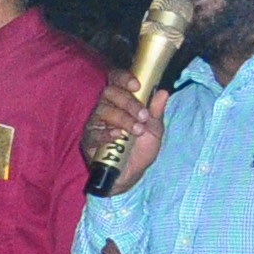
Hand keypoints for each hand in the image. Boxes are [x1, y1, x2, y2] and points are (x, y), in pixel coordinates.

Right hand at [81, 69, 169, 193]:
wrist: (130, 175)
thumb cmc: (140, 150)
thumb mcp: (154, 131)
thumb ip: (156, 112)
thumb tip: (163, 92)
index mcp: (121, 101)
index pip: (116, 80)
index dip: (124, 78)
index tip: (137, 85)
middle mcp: (105, 108)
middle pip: (109, 93)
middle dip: (129, 102)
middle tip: (143, 115)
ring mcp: (95, 123)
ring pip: (103, 111)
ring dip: (122, 119)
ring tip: (136, 130)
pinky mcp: (89, 140)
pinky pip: (94, 132)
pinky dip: (107, 133)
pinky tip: (118, 136)